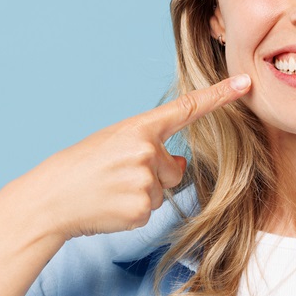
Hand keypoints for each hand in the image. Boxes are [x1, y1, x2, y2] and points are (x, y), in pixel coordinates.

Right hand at [21, 74, 251, 240]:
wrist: (50, 198)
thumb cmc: (81, 168)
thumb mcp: (114, 145)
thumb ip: (150, 147)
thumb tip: (180, 163)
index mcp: (138, 128)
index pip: (186, 108)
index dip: (219, 95)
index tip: (245, 82)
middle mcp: (146, 150)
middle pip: (174, 168)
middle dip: (153, 176)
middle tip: (114, 177)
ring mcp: (145, 180)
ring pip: (162, 191)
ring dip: (141, 194)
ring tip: (109, 191)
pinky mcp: (141, 209)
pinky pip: (151, 211)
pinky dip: (132, 213)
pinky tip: (110, 206)